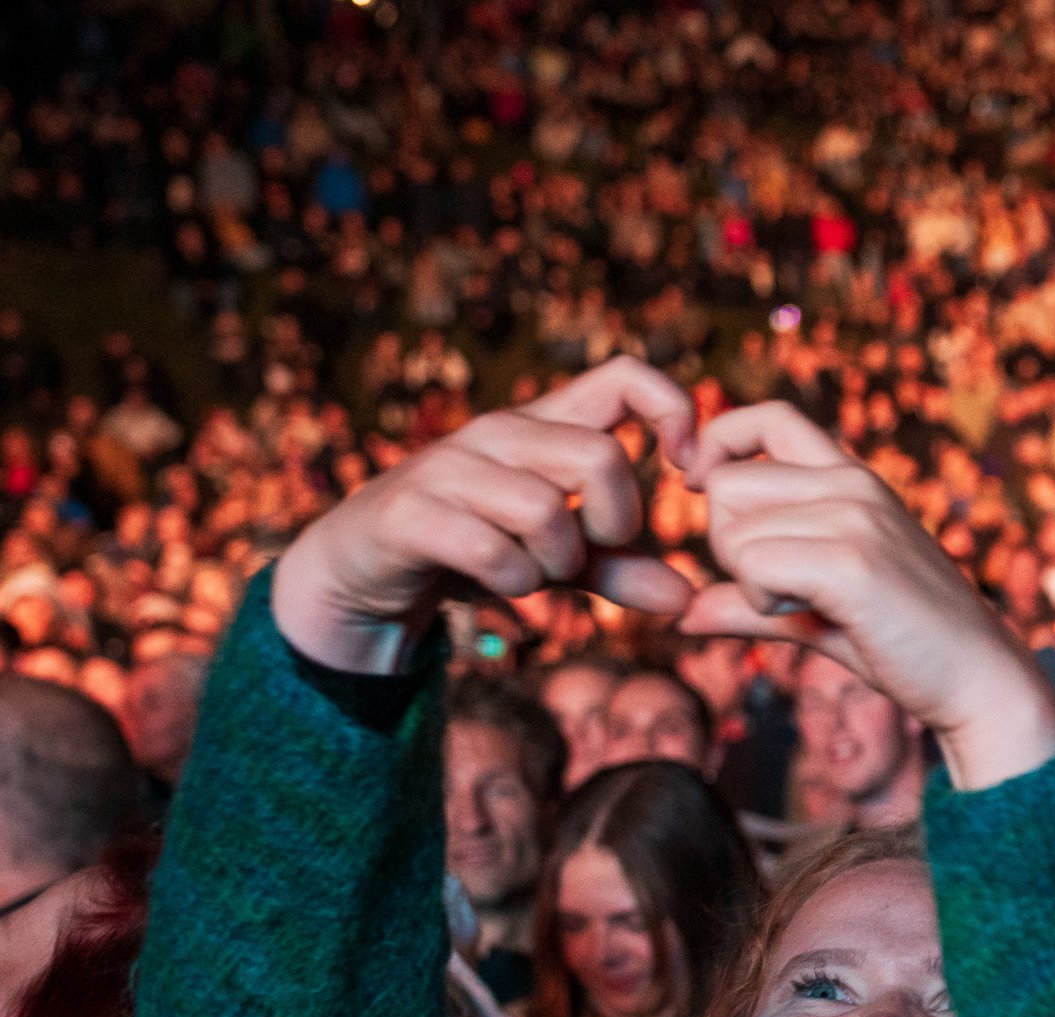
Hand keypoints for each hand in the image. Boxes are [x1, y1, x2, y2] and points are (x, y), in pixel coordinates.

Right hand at [273, 357, 697, 671]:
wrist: (362, 572)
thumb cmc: (471, 550)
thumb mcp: (555, 558)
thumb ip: (618, 569)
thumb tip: (687, 598)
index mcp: (544, 426)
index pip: (625, 376)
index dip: (673, 412)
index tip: (686, 471)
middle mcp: (499, 432)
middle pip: (601, 457)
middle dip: (613, 525)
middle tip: (584, 553)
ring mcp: (449, 467)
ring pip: (546, 509)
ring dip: (556, 562)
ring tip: (534, 573)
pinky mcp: (409, 512)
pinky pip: (491, 549)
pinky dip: (513, 581)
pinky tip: (503, 583)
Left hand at [681, 402, 1054, 790]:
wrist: (980, 682)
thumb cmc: (906, 647)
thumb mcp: (818, 612)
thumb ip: (752, 600)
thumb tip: (686, 612)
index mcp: (853, 480)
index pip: (766, 418)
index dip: (719, 445)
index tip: (704, 490)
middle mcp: (854, 484)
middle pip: (725, 487)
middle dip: (729, 547)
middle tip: (783, 590)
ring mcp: (856, 517)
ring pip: (732, 533)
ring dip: (750, 585)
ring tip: (811, 608)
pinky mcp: (853, 561)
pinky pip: (755, 568)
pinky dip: (766, 605)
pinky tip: (818, 619)